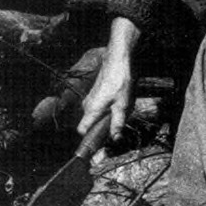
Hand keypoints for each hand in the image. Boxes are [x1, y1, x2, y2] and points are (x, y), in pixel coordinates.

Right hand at [77, 17, 139, 138]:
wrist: (119, 60)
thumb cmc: (120, 81)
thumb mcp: (123, 105)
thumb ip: (117, 123)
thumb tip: (115, 138)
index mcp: (91, 110)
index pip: (82, 130)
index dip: (90, 139)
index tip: (100, 146)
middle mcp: (87, 105)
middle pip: (90, 124)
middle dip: (103, 128)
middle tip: (117, 125)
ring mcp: (90, 98)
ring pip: (96, 116)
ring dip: (107, 118)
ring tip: (121, 109)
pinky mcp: (96, 94)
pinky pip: (99, 107)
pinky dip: (108, 109)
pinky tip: (120, 102)